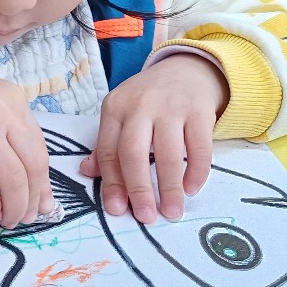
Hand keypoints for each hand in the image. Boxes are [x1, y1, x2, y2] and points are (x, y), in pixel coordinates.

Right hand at [0, 59, 54, 227]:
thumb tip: (31, 182)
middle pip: (31, 166)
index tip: (43, 203)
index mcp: (12, 99)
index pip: (39, 148)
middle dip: (32, 199)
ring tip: (8, 219)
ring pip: (11, 179)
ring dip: (14, 206)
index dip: (43, 182)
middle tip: (27, 218)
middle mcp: (0, 111)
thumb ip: (7, 134)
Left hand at [80, 54, 228, 224]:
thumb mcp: (121, 114)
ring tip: (172, 211)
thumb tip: (86, 171)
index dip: (112, 183)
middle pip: (134, 152)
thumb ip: (106, 144)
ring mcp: (172, 106)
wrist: (185, 69)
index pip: (110, 151)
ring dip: (170, 187)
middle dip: (139, 189)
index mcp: (115, 108)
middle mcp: (140, 104)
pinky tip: (191, 188)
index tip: (117, 210)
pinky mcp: (199, 109)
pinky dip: (196, 172)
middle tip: (146, 217)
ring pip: (169, 153)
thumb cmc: (148, 100)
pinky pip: (199, 147)